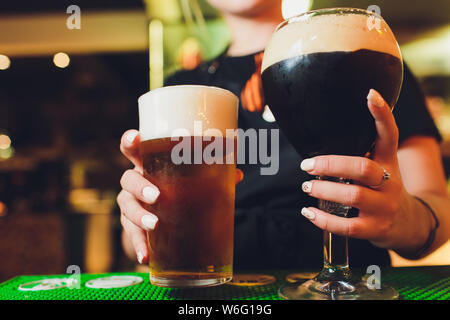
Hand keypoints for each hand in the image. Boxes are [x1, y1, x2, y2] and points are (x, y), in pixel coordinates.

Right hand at [117, 130, 243, 263]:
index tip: (134, 137)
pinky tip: (145, 256)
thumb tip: (237, 174)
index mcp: (148, 165)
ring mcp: (130, 204)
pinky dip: (138, 245)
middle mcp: (135, 182)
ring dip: (139, 216)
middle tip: (156, 196)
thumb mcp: (191, 182)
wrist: (161, 220)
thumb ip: (212, 176)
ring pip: (127, 206)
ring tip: (154, 225)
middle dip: (139, 186)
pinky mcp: (130, 226)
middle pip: (128, 179)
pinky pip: (131, 235)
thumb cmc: (176, 191)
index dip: (130, 141)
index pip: (133, 149)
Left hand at [299, 89, 412, 247]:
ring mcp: (384, 207)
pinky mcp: (375, 229)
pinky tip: (308, 212)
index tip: (370, 94)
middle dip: (330, 164)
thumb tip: (320, 132)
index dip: (381, 114)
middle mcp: (389, 182)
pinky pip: (347, 226)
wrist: (408, 224)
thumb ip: (361, 152)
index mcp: (389, 162)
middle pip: (362, 167)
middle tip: (306, 165)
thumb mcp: (381, 167)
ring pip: (354, 195)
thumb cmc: (383, 189)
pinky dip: (323, 220)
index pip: (389, 134)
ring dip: (324, 190)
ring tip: (307, 186)